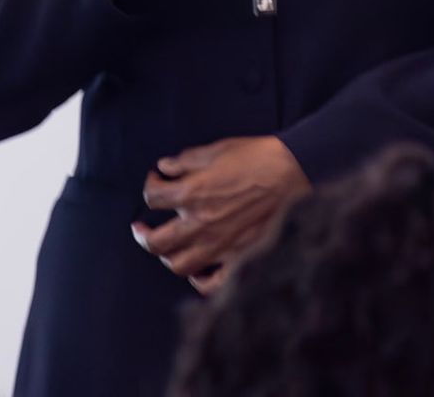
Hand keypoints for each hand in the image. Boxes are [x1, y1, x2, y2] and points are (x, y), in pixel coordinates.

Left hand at [131, 135, 311, 293]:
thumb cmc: (255, 156)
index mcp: (191, 193)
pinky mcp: (239, 255)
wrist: (291, 170)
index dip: (150, 184)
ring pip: (178, 266)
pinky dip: (200, 281)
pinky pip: (212, 283)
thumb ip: (185, 161)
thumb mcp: (215, 150)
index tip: (157, 179)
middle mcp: (200, 223)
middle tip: (142, 227)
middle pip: (155, 241)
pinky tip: (197, 271)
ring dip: (167, 257)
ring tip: (168, 248)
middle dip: (143, 233)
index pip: (152, 197)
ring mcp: (219, 244)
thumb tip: (165, 167)